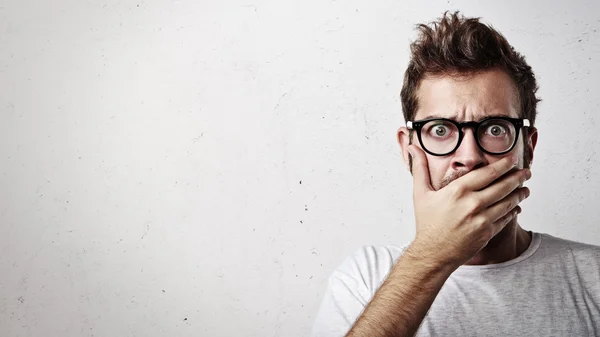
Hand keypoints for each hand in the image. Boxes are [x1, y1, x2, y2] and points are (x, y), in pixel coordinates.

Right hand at [406, 145, 530, 267]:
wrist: (433, 253)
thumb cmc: (427, 223)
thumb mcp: (421, 193)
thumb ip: (420, 168)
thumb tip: (413, 148)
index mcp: (458, 190)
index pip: (488, 172)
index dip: (504, 164)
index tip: (512, 159)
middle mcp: (473, 203)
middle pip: (503, 186)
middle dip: (518, 177)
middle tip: (526, 172)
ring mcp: (482, 219)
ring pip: (508, 202)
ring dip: (520, 194)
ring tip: (525, 188)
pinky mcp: (487, 233)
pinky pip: (505, 218)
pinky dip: (513, 211)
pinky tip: (516, 207)